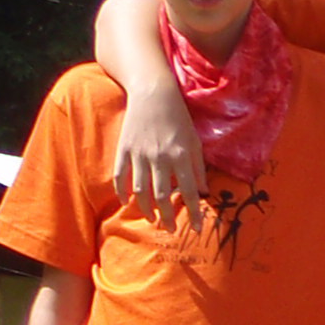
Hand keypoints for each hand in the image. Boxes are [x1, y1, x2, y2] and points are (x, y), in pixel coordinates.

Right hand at [111, 81, 207, 229]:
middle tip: (171, 230)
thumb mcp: (196, 141)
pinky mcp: (124, 149)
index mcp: (181, 156)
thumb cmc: (179, 119)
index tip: (197, 229)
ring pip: (140, 190)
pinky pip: (120, 176)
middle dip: (168, 217)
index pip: (188, 192)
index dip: (194, 213)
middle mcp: (160, 157)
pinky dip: (122, 192)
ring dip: (146, 209)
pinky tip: (127, 202)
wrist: (153, 94)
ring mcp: (139, 153)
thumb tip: (203, 192)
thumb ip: (199, 168)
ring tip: (153, 219)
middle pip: (162, 196)